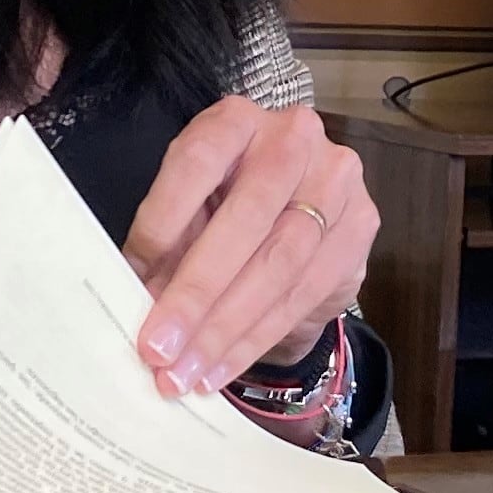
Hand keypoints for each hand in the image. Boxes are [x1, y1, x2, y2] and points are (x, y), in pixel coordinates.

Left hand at [125, 96, 375, 396]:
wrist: (306, 206)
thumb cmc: (228, 204)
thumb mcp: (190, 207)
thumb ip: (167, 244)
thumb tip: (135, 302)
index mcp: (235, 120)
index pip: (197, 164)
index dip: (163, 222)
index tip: (131, 278)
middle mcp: (293, 138)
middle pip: (247, 220)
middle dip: (198, 294)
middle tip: (159, 349)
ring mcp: (336, 179)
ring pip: (280, 263)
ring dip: (228, 328)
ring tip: (186, 372)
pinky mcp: (361, 224)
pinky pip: (306, 291)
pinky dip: (257, 337)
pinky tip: (222, 368)